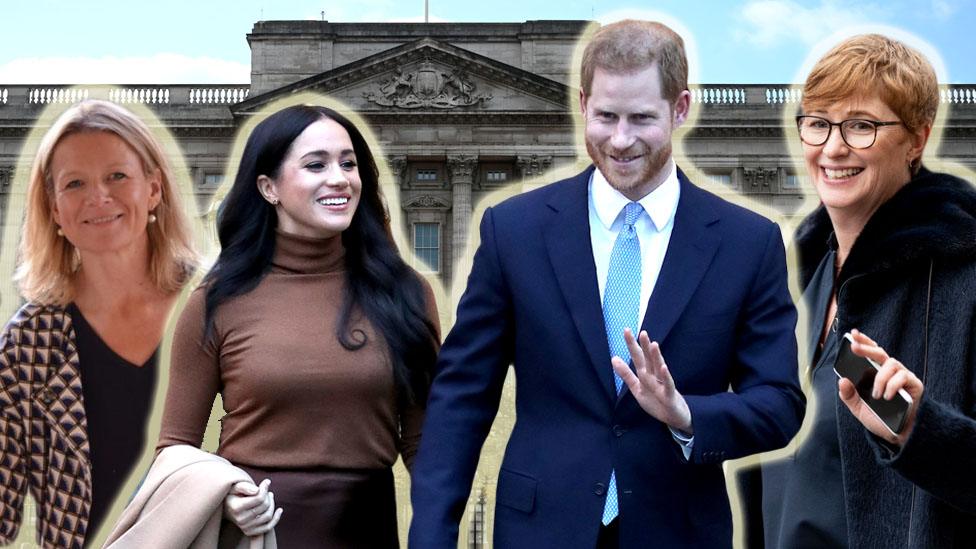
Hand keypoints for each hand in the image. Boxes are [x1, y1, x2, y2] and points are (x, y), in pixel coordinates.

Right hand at [223, 479, 282, 535]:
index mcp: (236, 507)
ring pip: (268, 516)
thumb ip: (245, 486)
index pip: (259, 498)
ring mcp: (245, 527)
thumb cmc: (233, 493)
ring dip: (272, 504)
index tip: (266, 482)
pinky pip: (268, 527)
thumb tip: (257, 490)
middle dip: (268, 496)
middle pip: (264, 506)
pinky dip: (276, 518)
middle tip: (267, 491)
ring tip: (270, 496)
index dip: (265, 488)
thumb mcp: (236, 486)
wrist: (228, 507)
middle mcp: (240, 520)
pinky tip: (279, 510)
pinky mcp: (250, 532)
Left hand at [612, 329, 692, 433]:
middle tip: (642, 332)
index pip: (638, 357)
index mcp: (646, 375)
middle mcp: (655, 377)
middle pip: (649, 360)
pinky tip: (663, 367)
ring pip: (659, 369)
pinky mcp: (670, 396)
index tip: (626, 330)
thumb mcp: (637, 388)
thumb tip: (613, 358)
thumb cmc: (656, 401)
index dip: (632, 345)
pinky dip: (666, 377)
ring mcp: (663, 385)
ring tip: (653, 344)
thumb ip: (626, 374)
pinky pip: (668, 385)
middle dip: (645, 347)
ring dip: (656, 357)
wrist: (674, 419)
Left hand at [839, 329, 923, 445]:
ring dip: (880, 378)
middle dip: (866, 348)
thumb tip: (842, 380)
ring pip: (891, 363)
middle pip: (880, 353)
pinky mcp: (915, 385)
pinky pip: (903, 377)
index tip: (853, 333)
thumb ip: (849, 396)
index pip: (871, 353)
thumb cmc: (881, 419)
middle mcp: (891, 372)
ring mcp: (903, 377)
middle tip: (854, 347)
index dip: (864, 341)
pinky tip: (887, 396)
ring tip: (876, 395)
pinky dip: (891, 385)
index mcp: (877, 374)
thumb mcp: (859, 409)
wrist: (899, 435)